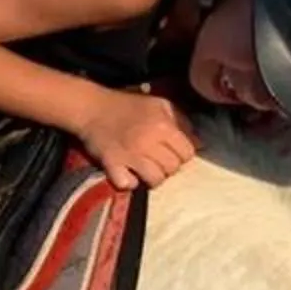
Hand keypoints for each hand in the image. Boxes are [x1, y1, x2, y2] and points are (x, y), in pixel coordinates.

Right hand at [76, 89, 197, 190]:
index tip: (171, 150)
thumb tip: (200, 144)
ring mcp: (129, 155)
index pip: (188, 153)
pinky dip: (129, 182)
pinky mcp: (111, 164)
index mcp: (163, 126)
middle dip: (168, 165)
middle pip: (173, 168)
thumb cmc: (127, 105)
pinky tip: (127, 174)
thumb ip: (182, 122)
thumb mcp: (160, 105)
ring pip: (156, 179)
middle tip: (156, 158)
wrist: (90, 108)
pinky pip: (128, 184)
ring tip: (144, 168)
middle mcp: (148, 142)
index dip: (182, 153)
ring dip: (152, 176)